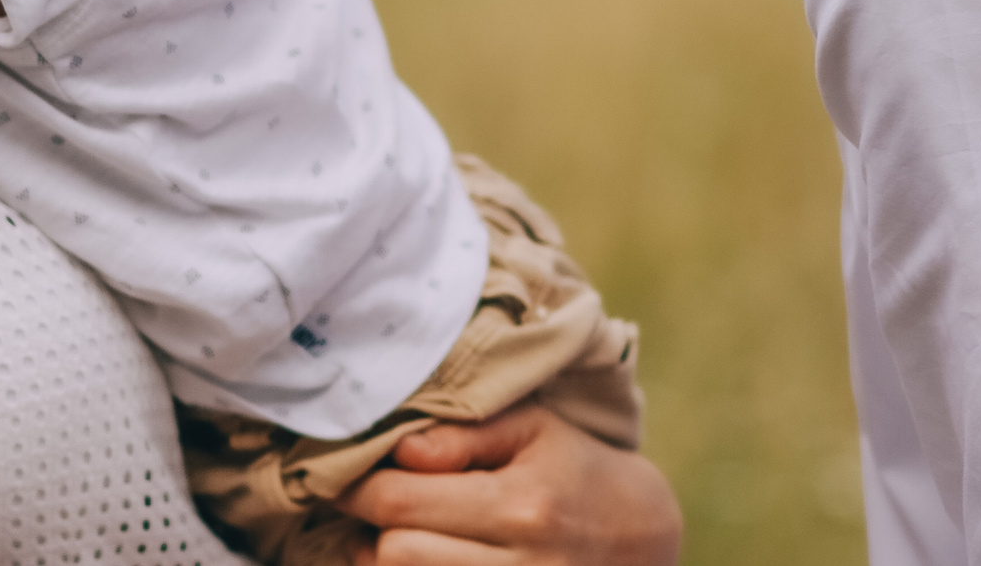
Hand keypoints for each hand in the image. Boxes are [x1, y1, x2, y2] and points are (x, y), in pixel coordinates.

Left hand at [338, 405, 681, 565]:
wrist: (643, 539)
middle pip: (395, 557)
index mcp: (521, 507)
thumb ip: (465, 435)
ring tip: (382, 536)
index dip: (354, 489)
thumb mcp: (535, 429)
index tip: (336, 474)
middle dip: (365, 530)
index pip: (401, 505)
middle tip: (359, 506)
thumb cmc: (578, 470)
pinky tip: (414, 557)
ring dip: (380, 564)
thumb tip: (399, 450)